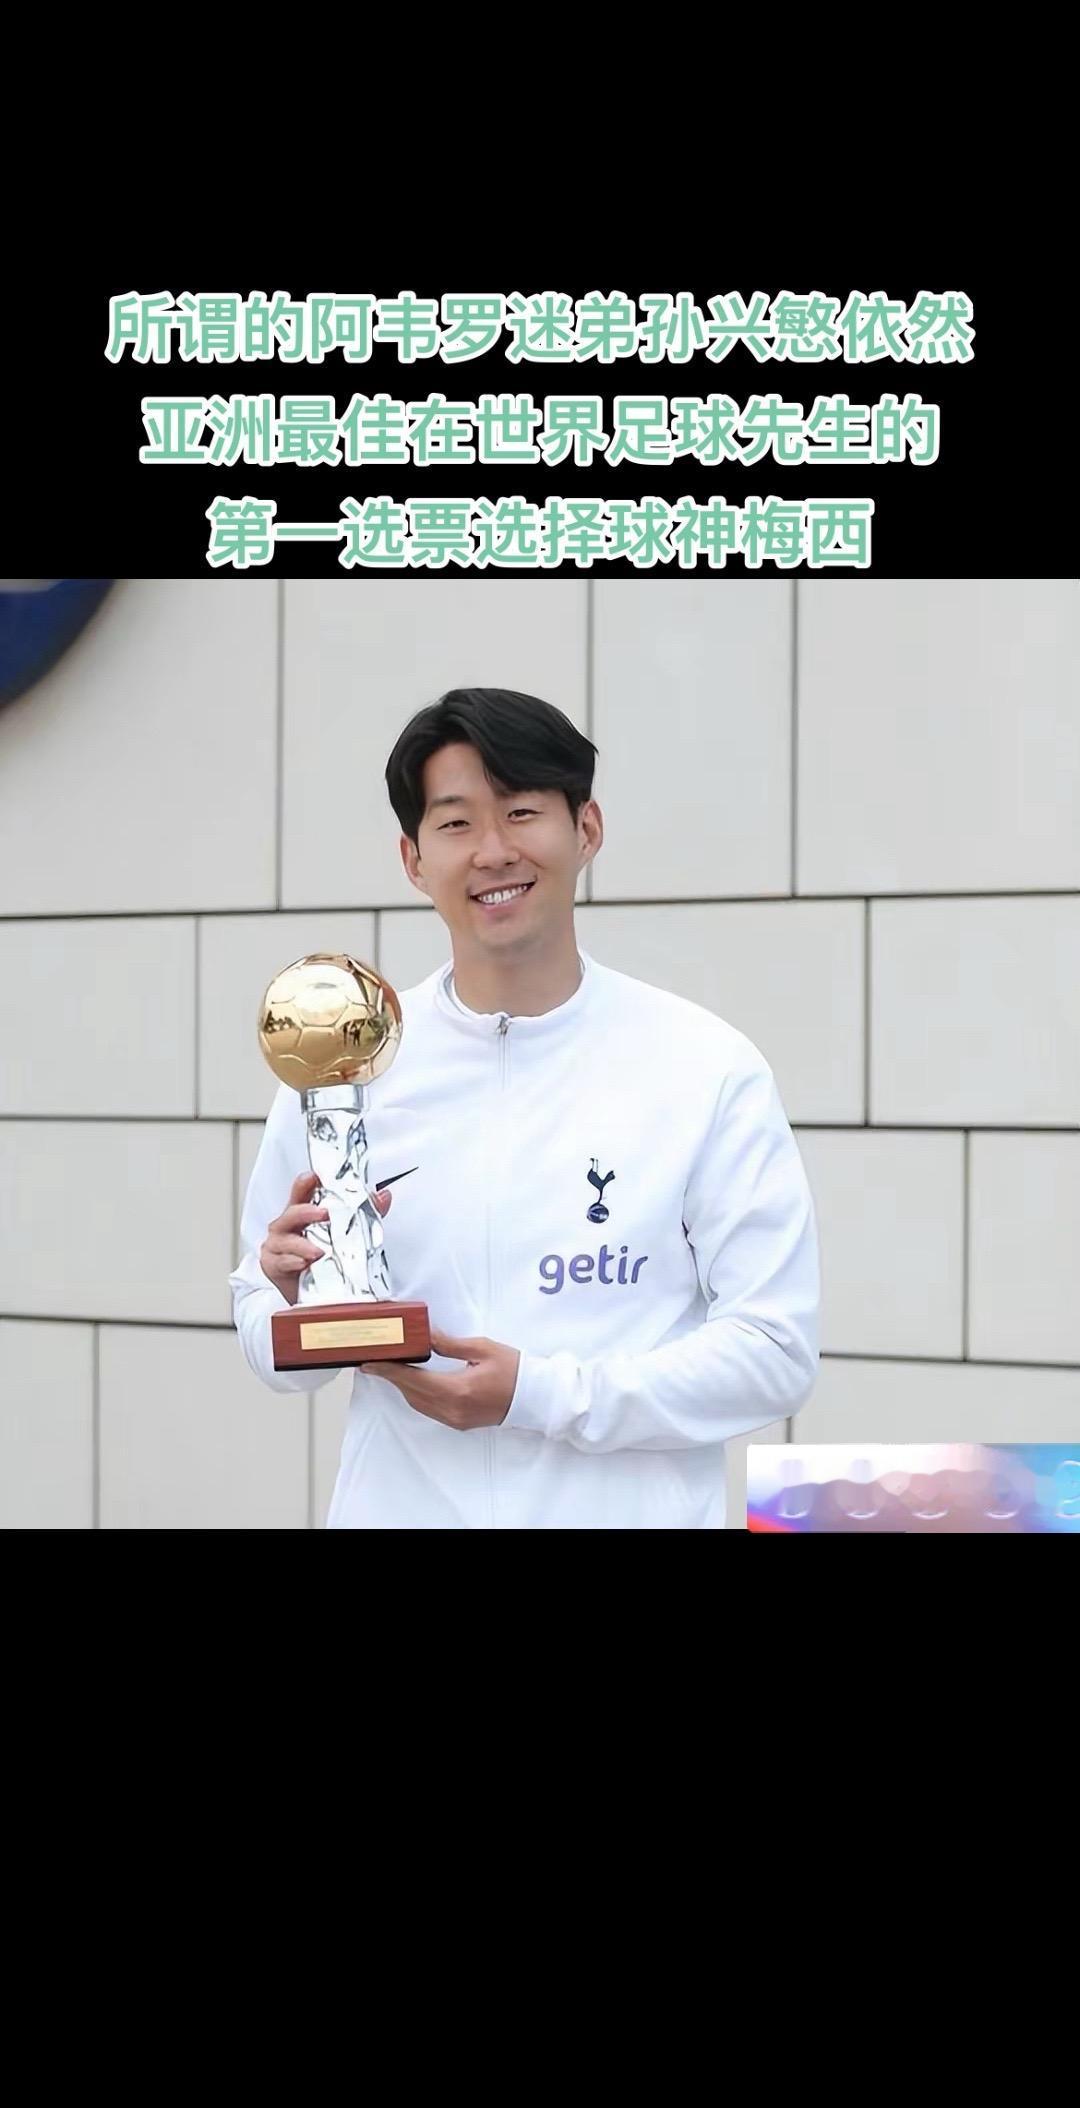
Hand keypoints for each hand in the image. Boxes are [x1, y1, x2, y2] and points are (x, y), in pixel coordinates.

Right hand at [260, 1173, 390, 1305]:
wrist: (309, 1290)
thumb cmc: (322, 1258)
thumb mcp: (346, 1234)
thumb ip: (365, 1213)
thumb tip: (383, 1197)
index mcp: (303, 1214)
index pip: (302, 1193)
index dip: (305, 1183)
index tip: (313, 1176)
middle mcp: (288, 1226)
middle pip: (292, 1213)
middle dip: (306, 1212)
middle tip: (324, 1214)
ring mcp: (278, 1245)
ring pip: (285, 1239)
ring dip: (302, 1244)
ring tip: (318, 1251)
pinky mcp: (274, 1265)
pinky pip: (281, 1261)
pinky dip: (293, 1262)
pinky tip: (303, 1264)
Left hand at [359, 1327, 519, 1430]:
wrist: (535, 1397)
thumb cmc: (514, 1370)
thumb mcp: (482, 1349)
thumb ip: (450, 1344)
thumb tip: (425, 1335)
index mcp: (458, 1390)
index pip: (413, 1379)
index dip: (389, 1371)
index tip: (370, 1362)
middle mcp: (452, 1410)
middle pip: (411, 1393)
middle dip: (391, 1377)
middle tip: (374, 1361)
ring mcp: (455, 1419)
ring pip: (418, 1403)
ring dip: (402, 1386)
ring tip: (389, 1369)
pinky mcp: (459, 1422)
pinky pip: (429, 1409)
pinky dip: (416, 1395)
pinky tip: (412, 1382)